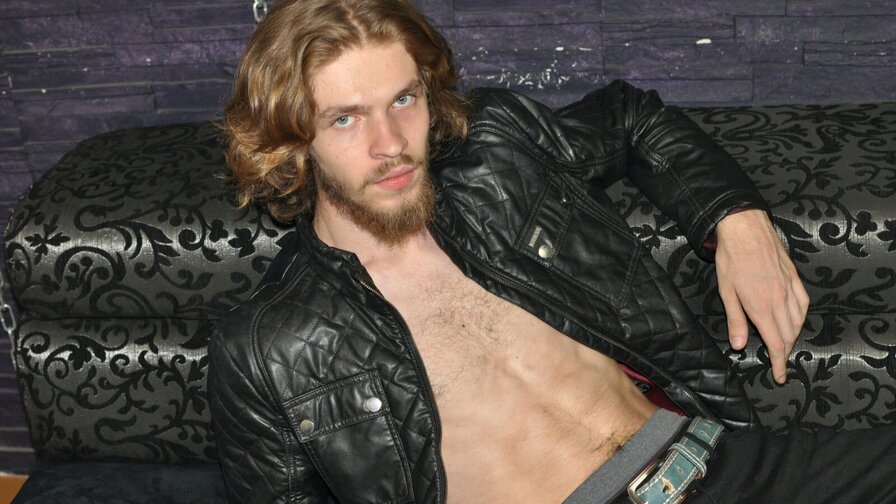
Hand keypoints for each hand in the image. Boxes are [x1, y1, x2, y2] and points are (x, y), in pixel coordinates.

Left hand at [714, 209, 808, 383]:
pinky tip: (796, 320)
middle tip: (778, 362)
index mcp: (761, 307)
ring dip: (793, 336)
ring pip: (798, 321)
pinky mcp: (795, 278)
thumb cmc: (732, 260)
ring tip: (784, 344)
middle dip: (785, 352)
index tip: (780, 376)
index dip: (779, 363)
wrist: (746, 229)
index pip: (776, 343)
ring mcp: (790, 288)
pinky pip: (804, 303)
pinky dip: (801, 317)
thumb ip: (736, 320)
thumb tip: (740, 345)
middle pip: (789, 335)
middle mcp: (780, 300)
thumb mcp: (727, 292)